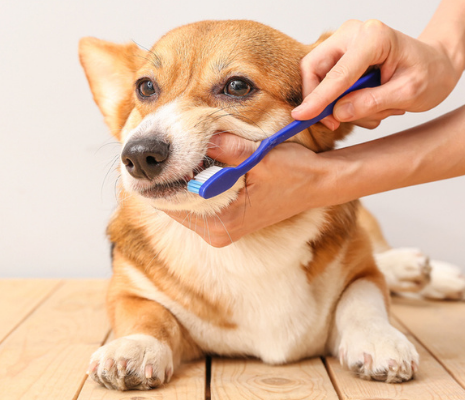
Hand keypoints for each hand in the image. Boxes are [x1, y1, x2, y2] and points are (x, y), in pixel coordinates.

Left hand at [165, 133, 339, 246]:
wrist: (319, 184)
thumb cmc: (295, 172)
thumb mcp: (261, 155)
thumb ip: (227, 147)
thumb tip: (196, 134)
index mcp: (223, 222)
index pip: (172, 202)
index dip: (157, 178)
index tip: (146, 156)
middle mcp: (218, 232)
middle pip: (172, 205)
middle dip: (163, 178)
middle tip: (151, 150)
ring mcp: (220, 230)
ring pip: (181, 204)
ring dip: (176, 180)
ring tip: (167, 153)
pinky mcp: (225, 223)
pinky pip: (195, 204)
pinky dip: (189, 185)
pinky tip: (187, 164)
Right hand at [292, 19, 461, 129]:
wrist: (437, 64)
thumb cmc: (430, 74)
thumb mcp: (408, 94)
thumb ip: (372, 103)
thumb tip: (337, 113)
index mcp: (374, 37)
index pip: (337, 73)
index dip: (317, 98)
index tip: (300, 117)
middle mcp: (354, 33)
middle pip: (314, 68)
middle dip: (321, 99)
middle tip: (336, 123)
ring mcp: (345, 43)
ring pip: (320, 78)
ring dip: (340, 103)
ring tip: (376, 109)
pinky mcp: (342, 55)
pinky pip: (328, 82)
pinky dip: (342, 99)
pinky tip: (369, 103)